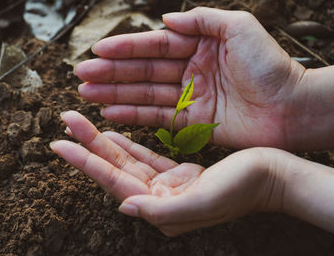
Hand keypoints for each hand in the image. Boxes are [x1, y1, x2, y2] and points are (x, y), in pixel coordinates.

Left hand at [50, 111, 282, 235]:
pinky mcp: (178, 175)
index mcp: (163, 211)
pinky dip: (127, 146)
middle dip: (88, 146)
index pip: (115, 183)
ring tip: (81, 124)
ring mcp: (167, 188)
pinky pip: (144, 158)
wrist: (272, 177)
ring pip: (127, 161)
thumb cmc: (244, 188)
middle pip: (115, 170)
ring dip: (103, 143)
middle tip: (66, 123)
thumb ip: (163, 212)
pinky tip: (111, 134)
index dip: (87, 162)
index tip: (61, 144)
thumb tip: (125, 208)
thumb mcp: (205, 201)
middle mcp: (160, 201)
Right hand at [75, 7, 305, 148]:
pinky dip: (133, 114)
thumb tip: (165, 20)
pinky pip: (157, 117)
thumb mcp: (239, 27)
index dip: (126, 47)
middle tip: (81, 74)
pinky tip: (111, 112)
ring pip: (145, 94)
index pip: (155, 45)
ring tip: (86, 93)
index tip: (98, 50)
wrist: (291, 107)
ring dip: (115, 93)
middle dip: (112, 72)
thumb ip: (201, 20)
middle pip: (144, 70)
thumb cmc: (270, 65)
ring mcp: (189, 97)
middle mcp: (190, 70)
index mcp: (199, 46)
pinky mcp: (192, 122)